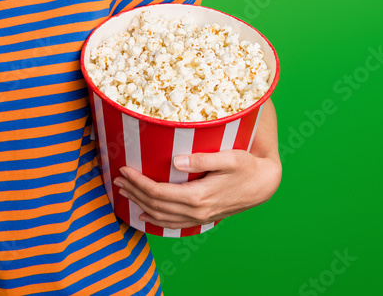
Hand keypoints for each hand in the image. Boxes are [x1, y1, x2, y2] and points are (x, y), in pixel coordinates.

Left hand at [113, 150, 281, 228]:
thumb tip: (176, 161)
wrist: (264, 184)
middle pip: (155, 205)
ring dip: (140, 204)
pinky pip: (173, 224)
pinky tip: (144, 213)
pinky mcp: (203, 218)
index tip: (125, 169)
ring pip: (161, 217)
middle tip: (117, 178)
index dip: (139, 182)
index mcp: (199, 196)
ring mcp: (200, 218)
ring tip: (124, 191)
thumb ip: (202, 159)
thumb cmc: (246, 166)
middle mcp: (197, 211)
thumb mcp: (228, 157)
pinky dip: (155, 219)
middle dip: (134, 191)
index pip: (158, 192)